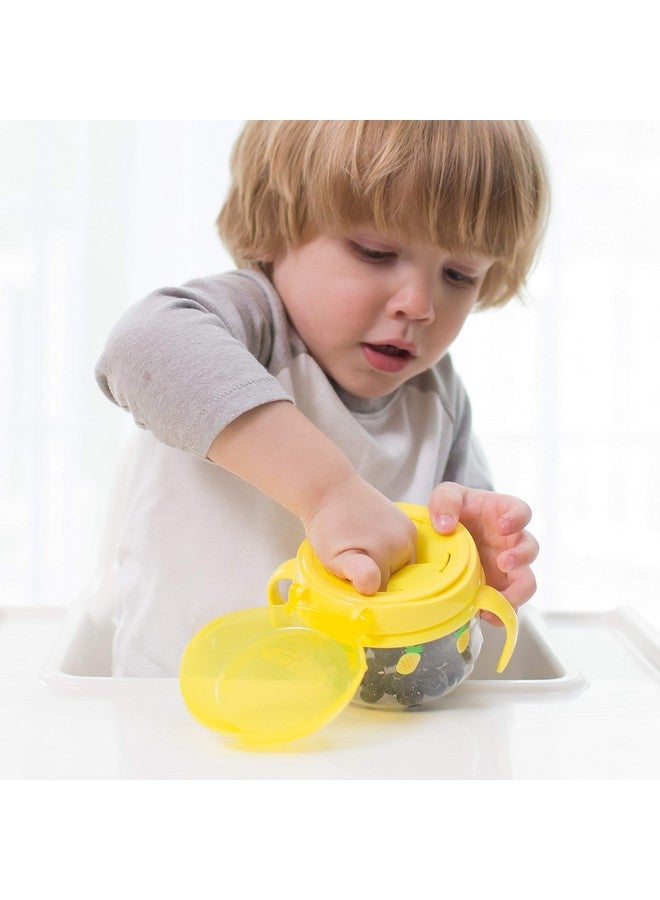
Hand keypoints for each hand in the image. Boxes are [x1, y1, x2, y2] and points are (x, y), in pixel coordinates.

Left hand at [303, 475, 416, 594]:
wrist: (330, 490)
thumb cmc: (327, 527)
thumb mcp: (332, 557)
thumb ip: (356, 574)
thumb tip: (373, 588)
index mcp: (384, 554)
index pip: (382, 591)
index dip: (366, 592)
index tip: (350, 581)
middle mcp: (403, 542)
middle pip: (396, 579)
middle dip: (376, 578)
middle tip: (353, 563)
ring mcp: (409, 532)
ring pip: (402, 567)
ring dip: (386, 565)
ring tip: (362, 551)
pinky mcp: (410, 525)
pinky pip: (406, 551)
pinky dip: (392, 553)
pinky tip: (372, 543)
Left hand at [429, 482, 538, 623]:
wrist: (441, 534)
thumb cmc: (452, 509)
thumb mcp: (446, 496)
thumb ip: (445, 502)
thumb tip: (445, 526)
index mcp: (503, 514)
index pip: (522, 512)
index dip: (518, 519)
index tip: (504, 526)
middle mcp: (510, 541)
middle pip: (530, 550)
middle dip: (521, 557)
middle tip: (503, 562)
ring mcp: (506, 567)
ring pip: (526, 581)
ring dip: (517, 590)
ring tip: (498, 596)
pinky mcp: (496, 587)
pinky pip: (507, 603)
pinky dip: (501, 612)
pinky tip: (487, 614)